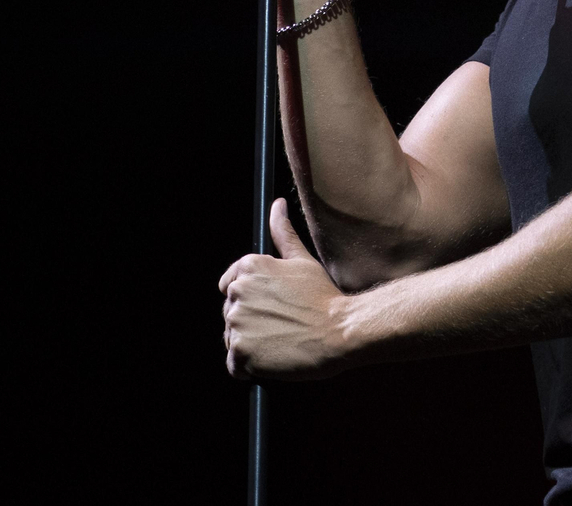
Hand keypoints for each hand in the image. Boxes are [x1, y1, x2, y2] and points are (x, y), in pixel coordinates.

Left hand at [220, 198, 351, 380]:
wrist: (341, 331)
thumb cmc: (324, 296)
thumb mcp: (302, 260)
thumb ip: (283, 232)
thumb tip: (277, 204)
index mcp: (247, 267)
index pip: (230, 289)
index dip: (253, 303)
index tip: (275, 310)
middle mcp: (236, 292)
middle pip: (231, 315)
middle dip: (252, 324)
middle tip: (283, 327)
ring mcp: (237, 322)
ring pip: (233, 340)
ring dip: (252, 346)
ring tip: (281, 343)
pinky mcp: (240, 352)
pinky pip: (235, 365)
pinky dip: (250, 368)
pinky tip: (274, 359)